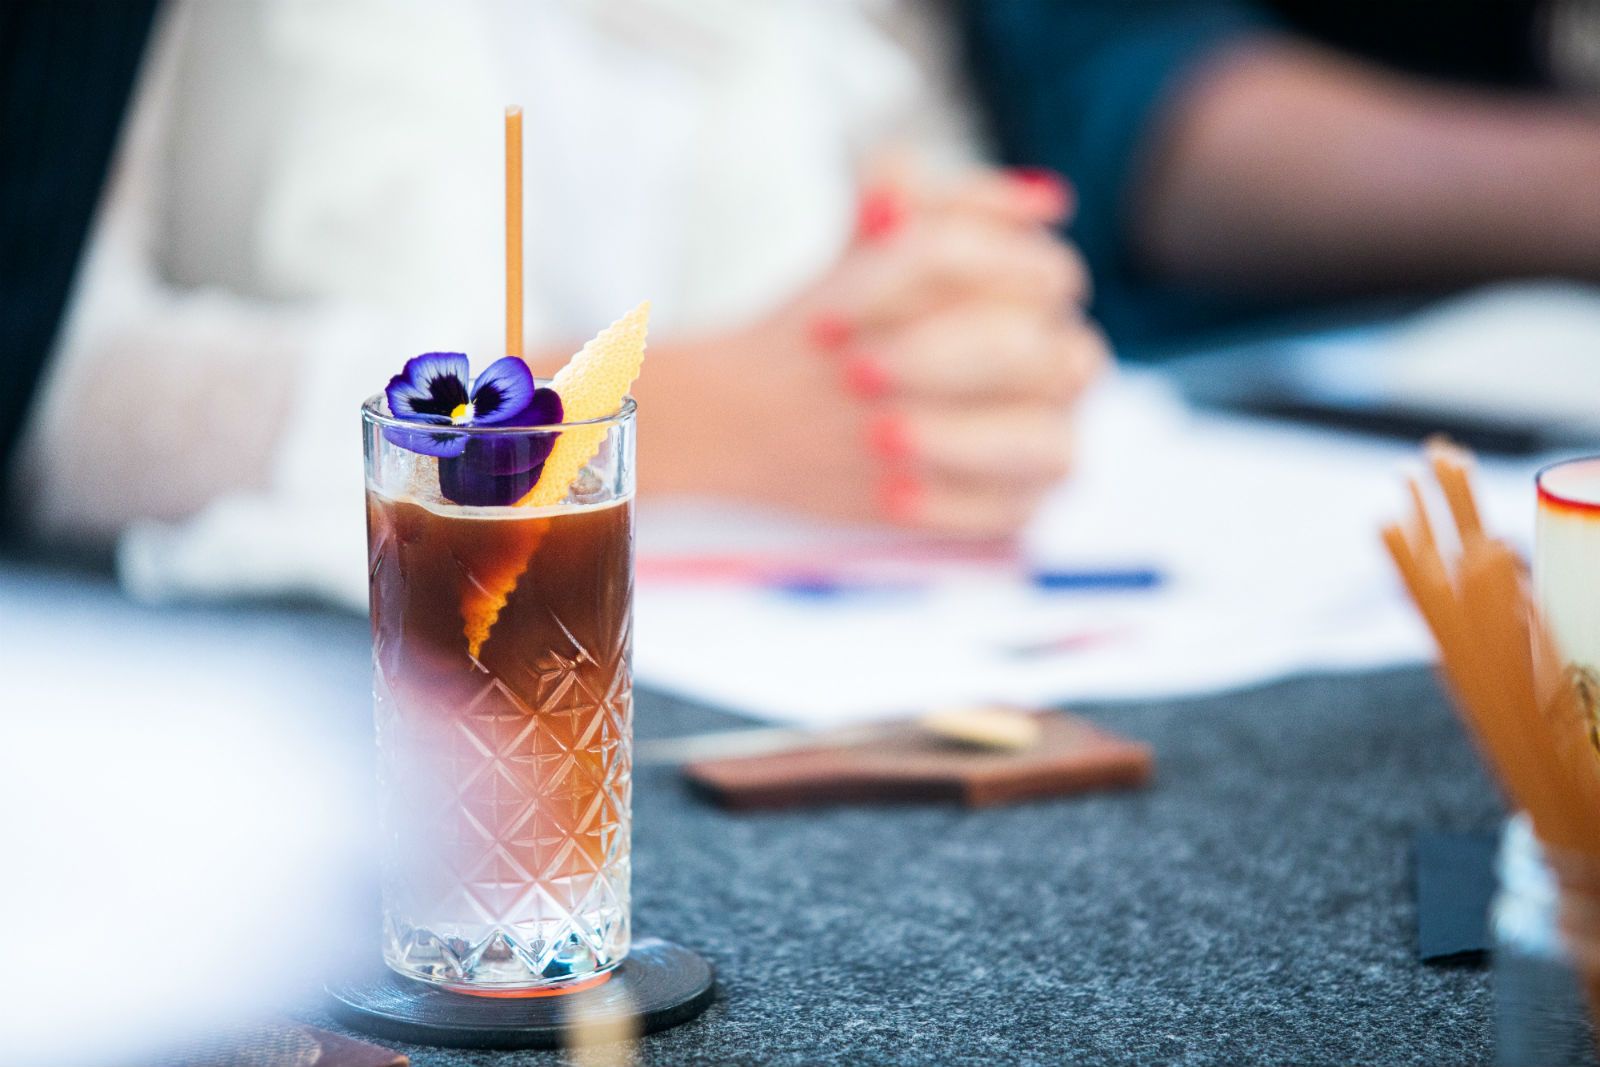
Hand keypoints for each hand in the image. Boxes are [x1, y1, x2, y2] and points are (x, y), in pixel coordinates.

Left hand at [805, 168, 1106, 535]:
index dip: (936, 279)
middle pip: (1039, 353)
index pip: (1034, 269)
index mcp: (1037, 286)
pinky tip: (890, 494)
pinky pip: (1009, 516)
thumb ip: (888, 204)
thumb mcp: (855, 255)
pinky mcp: (1017, 505)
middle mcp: (1058, 361)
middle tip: (855, 372)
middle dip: (944, 358)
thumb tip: (897, 184)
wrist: (769, 410)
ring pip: (1049, 443)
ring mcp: (1047, 437)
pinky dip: (950, 504)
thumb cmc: (834, 327)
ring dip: (960, 439)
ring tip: (879, 439)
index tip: (834, 308)